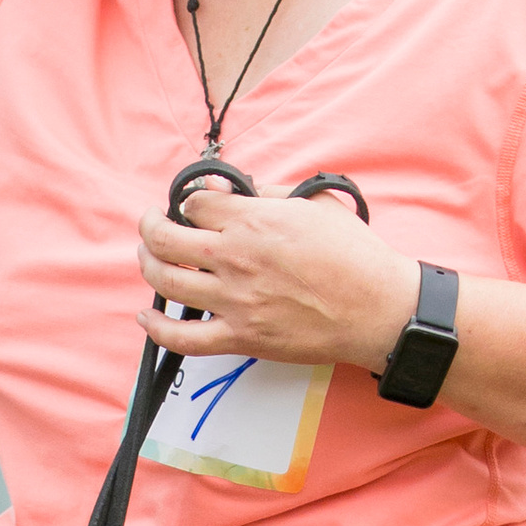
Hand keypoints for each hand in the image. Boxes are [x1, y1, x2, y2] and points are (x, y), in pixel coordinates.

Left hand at [135, 181, 417, 372]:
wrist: (377, 308)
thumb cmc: (352, 254)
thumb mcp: (314, 204)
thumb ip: (266, 192)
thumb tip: (227, 187)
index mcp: (253, 220)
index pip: (194, 204)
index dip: (188, 202)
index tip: (191, 207)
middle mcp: (235, 258)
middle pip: (165, 239)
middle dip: (150, 227)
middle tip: (152, 224)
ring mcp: (234, 300)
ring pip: (166, 282)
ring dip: (148, 266)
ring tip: (150, 258)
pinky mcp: (240, 337)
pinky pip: (183, 338)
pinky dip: (157, 328)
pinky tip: (148, 316)